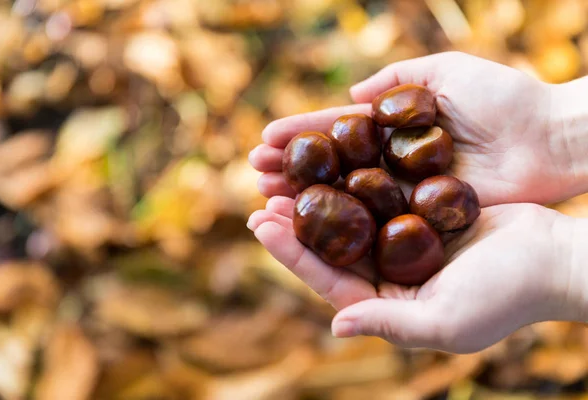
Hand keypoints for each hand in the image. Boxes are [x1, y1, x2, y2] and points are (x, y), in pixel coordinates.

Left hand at [247, 200, 577, 352]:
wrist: (554, 258)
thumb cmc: (507, 296)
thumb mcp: (446, 321)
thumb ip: (389, 324)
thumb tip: (335, 326)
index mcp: (386, 305)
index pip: (328, 278)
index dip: (291, 253)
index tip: (261, 224)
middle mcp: (388, 276)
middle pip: (331, 247)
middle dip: (294, 222)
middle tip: (261, 194)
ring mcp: (402, 244)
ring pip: (349, 218)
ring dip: (318, 197)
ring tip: (285, 173)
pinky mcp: (419, 215)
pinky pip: (378, 194)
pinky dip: (354, 179)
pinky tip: (333, 158)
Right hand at [250, 51, 579, 206]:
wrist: (550, 141)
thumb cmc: (505, 101)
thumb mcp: (448, 73)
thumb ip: (398, 79)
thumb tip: (351, 96)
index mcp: (395, 127)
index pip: (337, 132)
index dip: (301, 135)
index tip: (266, 141)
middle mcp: (393, 162)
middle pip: (333, 168)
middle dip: (293, 170)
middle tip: (254, 176)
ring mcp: (405, 192)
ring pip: (346, 198)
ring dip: (306, 200)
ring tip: (266, 201)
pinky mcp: (422, 219)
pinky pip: (375, 223)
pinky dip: (343, 227)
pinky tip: (312, 230)